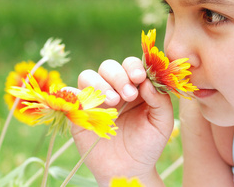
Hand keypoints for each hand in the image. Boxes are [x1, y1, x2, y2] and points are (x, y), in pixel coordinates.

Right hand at [72, 57, 172, 185]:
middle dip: (119, 76)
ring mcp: (95, 99)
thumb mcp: (162, 123)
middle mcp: (114, 88)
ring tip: (114, 102)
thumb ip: (160, 101)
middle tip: (128, 95)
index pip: (131, 64)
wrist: (129, 169)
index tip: (139, 78)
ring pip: (88, 75)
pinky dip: (76, 95)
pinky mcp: (79, 112)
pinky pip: (70, 94)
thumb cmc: (147, 144)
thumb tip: (147, 82)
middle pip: (109, 66)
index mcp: (135, 86)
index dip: (134, 67)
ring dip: (101, 84)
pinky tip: (90, 107)